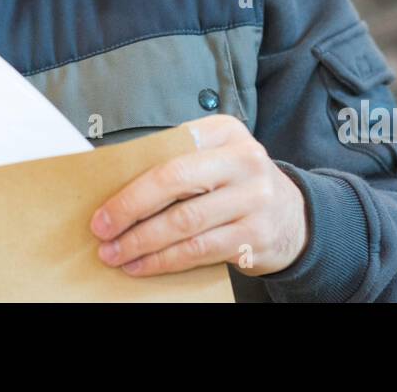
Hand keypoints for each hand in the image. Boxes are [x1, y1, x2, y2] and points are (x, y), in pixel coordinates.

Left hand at [90, 114, 307, 277]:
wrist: (295, 217)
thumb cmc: (237, 184)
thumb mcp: (215, 158)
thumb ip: (176, 161)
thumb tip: (114, 187)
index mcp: (224, 132)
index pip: (169, 152)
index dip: (131, 182)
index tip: (100, 206)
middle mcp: (244, 160)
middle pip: (175, 182)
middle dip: (130, 210)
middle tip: (102, 230)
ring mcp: (254, 198)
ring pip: (185, 222)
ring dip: (142, 242)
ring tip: (115, 254)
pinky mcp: (257, 235)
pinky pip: (200, 250)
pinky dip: (165, 260)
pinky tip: (143, 266)